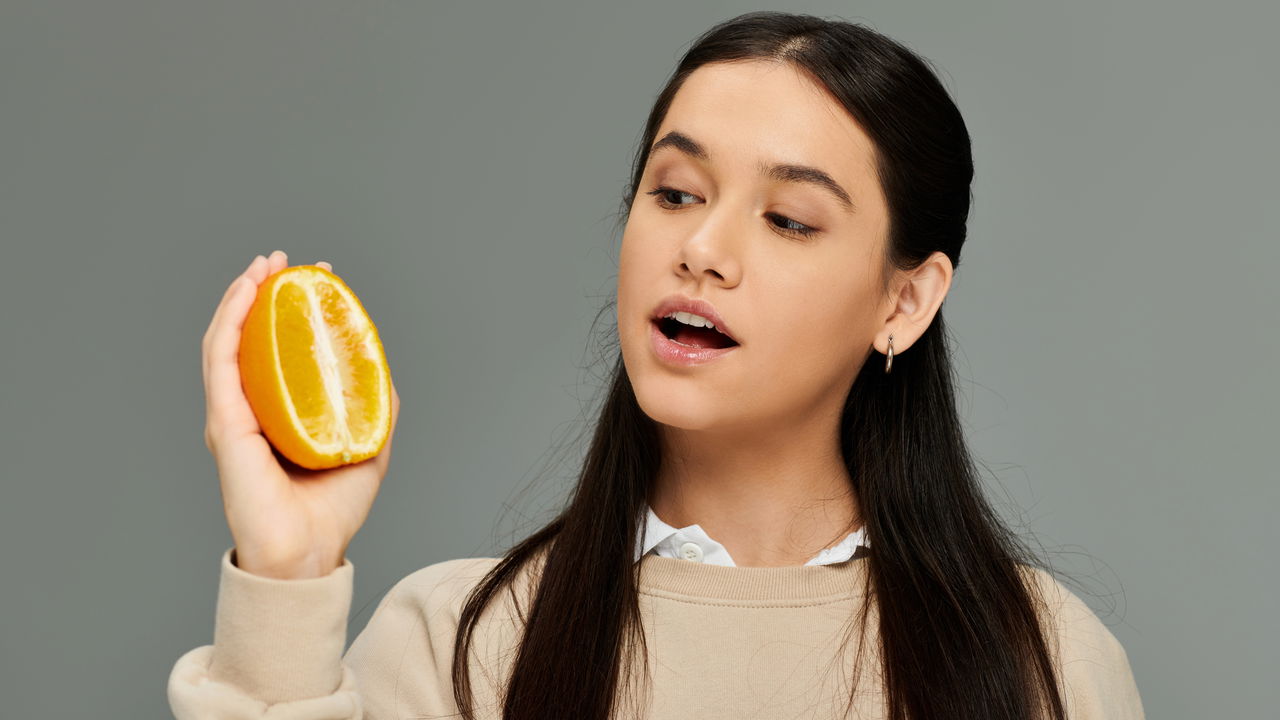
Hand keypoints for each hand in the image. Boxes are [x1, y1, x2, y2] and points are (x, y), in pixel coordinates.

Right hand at [201, 251, 400, 578]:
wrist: (310, 551)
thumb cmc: (333, 510)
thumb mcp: (368, 445)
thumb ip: (374, 407)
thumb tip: (381, 368)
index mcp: (281, 415)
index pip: (280, 351)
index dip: (295, 310)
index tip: (321, 279)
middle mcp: (252, 411)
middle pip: (251, 338)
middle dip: (266, 293)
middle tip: (288, 263)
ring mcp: (233, 415)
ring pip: (229, 342)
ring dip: (243, 297)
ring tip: (265, 266)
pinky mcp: (223, 423)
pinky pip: (221, 362)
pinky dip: (230, 322)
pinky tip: (245, 294)